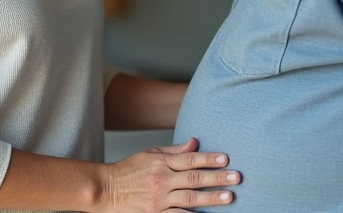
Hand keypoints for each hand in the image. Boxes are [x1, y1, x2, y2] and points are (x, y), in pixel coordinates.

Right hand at [95, 138, 239, 211]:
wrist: (105, 190)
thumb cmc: (129, 171)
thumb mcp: (150, 153)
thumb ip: (175, 150)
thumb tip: (195, 142)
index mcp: (161, 162)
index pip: (190, 159)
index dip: (208, 158)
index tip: (226, 159)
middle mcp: (161, 180)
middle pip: (193, 179)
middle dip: (217, 178)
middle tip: (236, 177)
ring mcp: (158, 200)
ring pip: (188, 199)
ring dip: (210, 198)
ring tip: (229, 197)